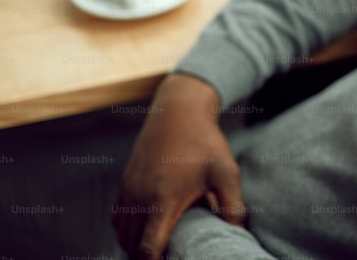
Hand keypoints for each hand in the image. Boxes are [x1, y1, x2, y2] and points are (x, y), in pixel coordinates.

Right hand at [112, 74, 246, 259]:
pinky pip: (117, 218)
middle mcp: (139, 199)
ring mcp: (128, 191)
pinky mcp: (125, 183)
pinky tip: (146, 230)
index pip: (147, 249)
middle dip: (146, 258)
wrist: (178, 110)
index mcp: (162, 201)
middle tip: (171, 256)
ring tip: (159, 248)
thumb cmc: (204, 141)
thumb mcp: (225, 172)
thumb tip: (238, 232)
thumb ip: (233, 205)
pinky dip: (127, 230)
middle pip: (131, 246)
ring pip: (122, 234)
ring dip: (135, 245)